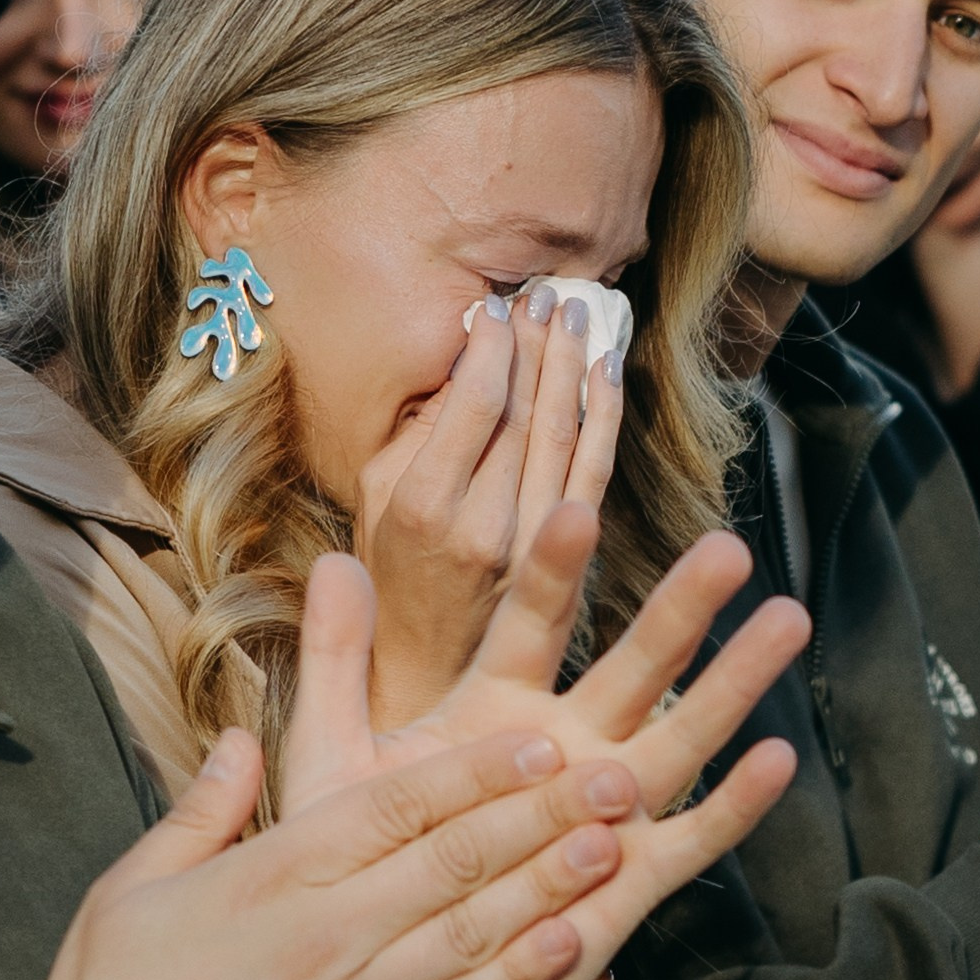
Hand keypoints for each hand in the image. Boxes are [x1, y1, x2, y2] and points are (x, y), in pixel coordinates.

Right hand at [11, 533, 803, 979]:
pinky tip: (567, 946)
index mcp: (273, 875)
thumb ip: (199, 812)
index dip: (476, 773)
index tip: (538, 745)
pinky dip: (518, 977)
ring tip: (615, 846)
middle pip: (457, 858)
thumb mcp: (128, 891)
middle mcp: (329, 932)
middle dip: (544, 815)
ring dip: (551, 885)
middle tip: (617, 778)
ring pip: (474, 929)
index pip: (395, 806)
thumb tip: (242, 739)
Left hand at [290, 503, 807, 979]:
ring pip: (679, 737)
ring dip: (731, 684)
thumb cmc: (370, 860)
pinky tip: (776, 760)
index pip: (532, 624)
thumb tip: (332, 562)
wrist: (392, 964)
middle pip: (632, 668)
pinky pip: (691, 837)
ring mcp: (608, 808)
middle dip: (678, 611)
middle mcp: (567, 746)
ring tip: (787, 620)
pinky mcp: (630, 875)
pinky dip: (733, 804)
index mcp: (498, 708)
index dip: (553, 572)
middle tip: (727, 549)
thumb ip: (338, 663)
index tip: (573, 511)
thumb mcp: (337, 760)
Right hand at [356, 291, 621, 731]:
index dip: (494, 348)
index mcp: (422, 506)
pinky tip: (609, 375)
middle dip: (542, 348)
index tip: (499, 309)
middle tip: (550, 296)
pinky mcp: (567, 565)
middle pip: (527, 415)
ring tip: (581, 316)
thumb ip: (412, 438)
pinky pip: (593, 476)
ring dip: (577, 371)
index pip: (475, 404)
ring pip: (567, 441)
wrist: (423, 683)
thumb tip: (462, 371)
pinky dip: (604, 420)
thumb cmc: (386, 587)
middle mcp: (482, 526)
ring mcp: (532, 549)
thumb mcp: (370, 507)